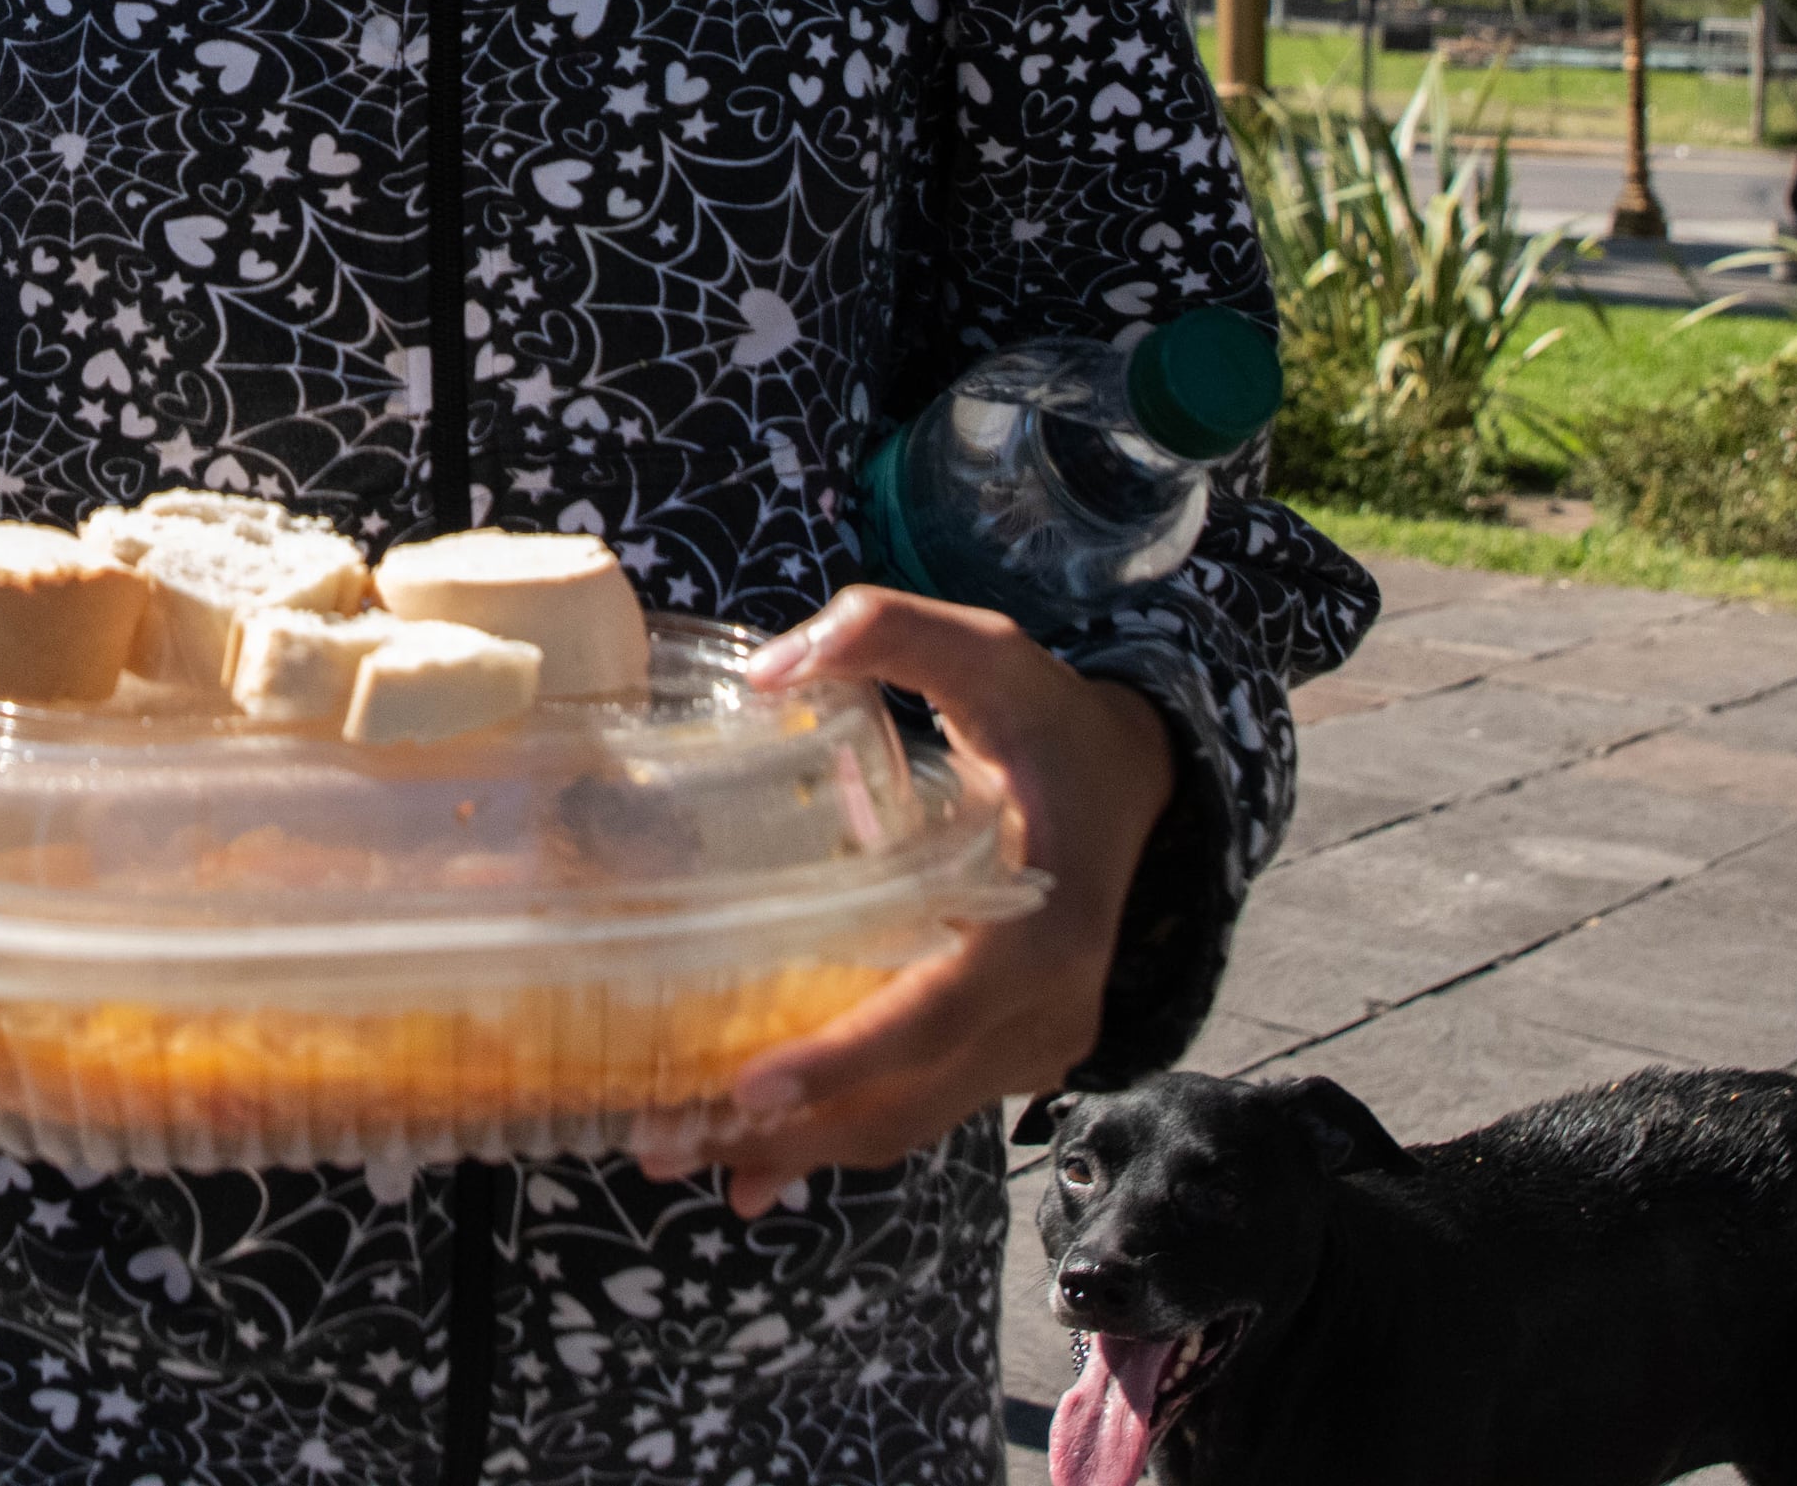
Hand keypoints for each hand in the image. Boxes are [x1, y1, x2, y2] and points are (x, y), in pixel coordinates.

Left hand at [672, 584, 1173, 1212]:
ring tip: (678, 1156)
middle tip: (662, 1143)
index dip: (844, 1059)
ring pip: (910, 1122)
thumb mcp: (986, 652)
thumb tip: (770, 670)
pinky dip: (842, 1133)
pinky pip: (923, 1109)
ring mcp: (1036, 1048)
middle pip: (908, 1099)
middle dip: (789, 1133)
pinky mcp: (1013, 1059)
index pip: (936, 1015)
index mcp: (1046, 926)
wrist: (1134, 782)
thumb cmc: (1047, 717)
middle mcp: (1048, 1010)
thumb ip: (888, 632)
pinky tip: (755, 1164)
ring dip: (801, 1150)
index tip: (746, 1087)